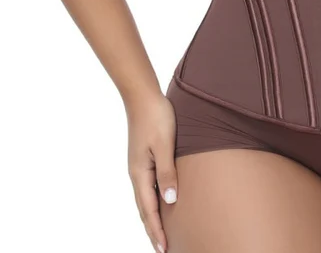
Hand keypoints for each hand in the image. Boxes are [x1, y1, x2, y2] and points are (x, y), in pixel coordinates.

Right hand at [125, 93, 178, 252]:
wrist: (143, 96)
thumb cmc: (156, 117)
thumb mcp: (165, 144)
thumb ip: (168, 172)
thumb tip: (170, 200)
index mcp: (140, 173)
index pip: (149, 210)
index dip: (157, 230)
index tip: (164, 249)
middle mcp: (137, 174)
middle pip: (144, 210)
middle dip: (153, 230)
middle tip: (163, 249)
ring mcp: (139, 166)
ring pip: (145, 200)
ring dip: (152, 218)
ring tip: (161, 233)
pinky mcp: (143, 159)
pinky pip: (147, 188)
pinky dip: (153, 202)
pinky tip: (161, 203)